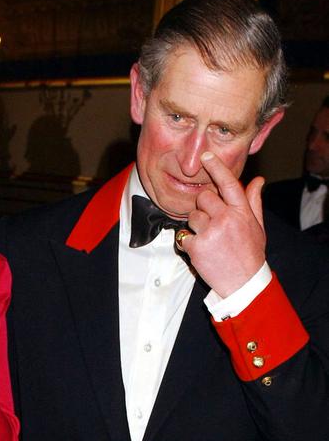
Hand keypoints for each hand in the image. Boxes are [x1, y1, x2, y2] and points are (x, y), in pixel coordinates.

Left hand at [179, 152, 265, 296]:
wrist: (243, 283)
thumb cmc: (250, 254)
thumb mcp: (257, 227)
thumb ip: (253, 202)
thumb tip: (258, 180)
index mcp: (242, 212)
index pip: (228, 183)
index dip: (216, 168)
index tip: (206, 156)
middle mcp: (227, 218)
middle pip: (203, 197)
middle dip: (203, 207)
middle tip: (212, 223)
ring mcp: (211, 232)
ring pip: (191, 216)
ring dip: (196, 226)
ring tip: (209, 240)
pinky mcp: (197, 245)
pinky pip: (183, 235)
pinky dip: (188, 243)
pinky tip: (202, 251)